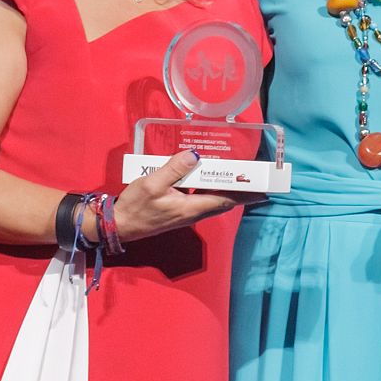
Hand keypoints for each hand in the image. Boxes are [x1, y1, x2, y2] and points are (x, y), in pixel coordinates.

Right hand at [112, 150, 259, 239]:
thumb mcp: (152, 184)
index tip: (262, 189)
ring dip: (225, 189)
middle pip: (223, 201)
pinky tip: (207, 177)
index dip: (245, 194)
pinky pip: (201, 199)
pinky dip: (210, 189)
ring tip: (237, 174)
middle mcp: (193, 213)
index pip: (225, 200)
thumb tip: (195, 155)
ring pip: (213, 200)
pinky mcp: (179, 211)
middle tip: (254, 177)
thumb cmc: (135, 206)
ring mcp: (186, 213)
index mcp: (191, 207)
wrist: (119, 225)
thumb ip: (174, 169)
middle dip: (240, 191)